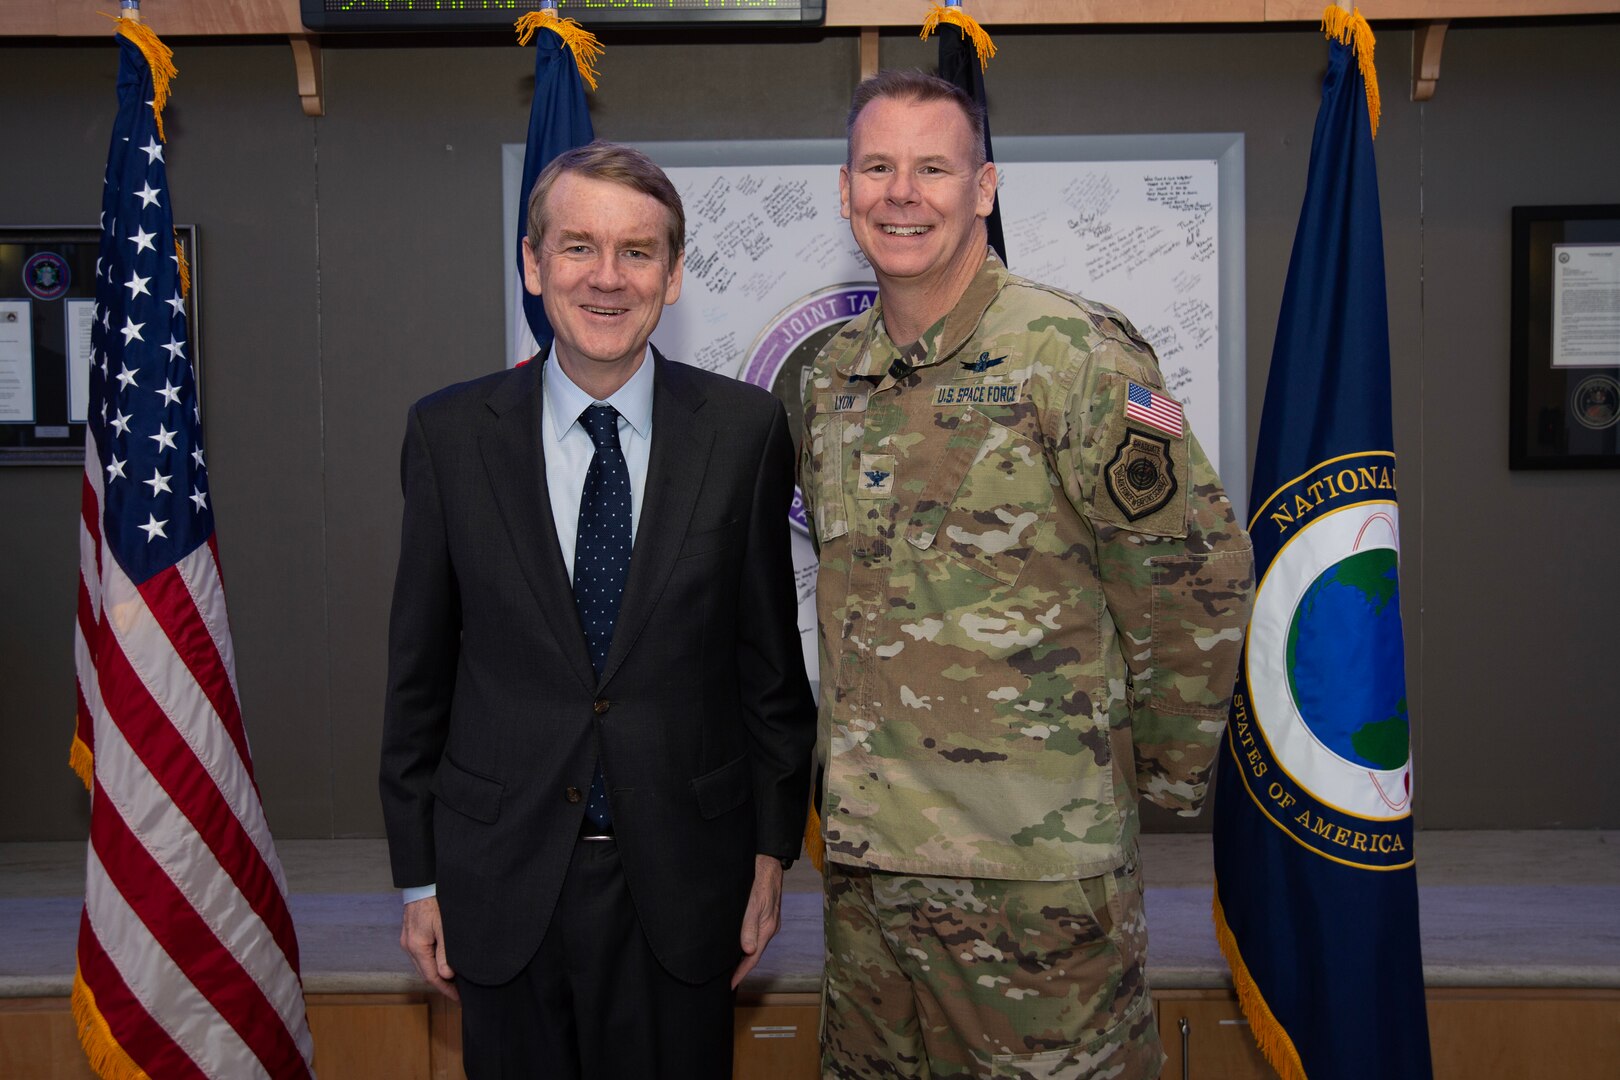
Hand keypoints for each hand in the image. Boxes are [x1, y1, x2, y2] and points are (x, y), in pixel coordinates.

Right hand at [400, 896, 458, 1000]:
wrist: (422, 883)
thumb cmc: (436, 902)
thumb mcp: (444, 928)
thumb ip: (446, 953)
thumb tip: (447, 975)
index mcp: (417, 946)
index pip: (432, 977)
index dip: (446, 989)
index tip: (459, 998)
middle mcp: (408, 946)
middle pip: (425, 973)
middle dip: (441, 984)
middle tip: (458, 992)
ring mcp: (407, 940)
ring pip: (422, 964)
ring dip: (436, 973)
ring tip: (453, 980)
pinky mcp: (409, 934)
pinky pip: (420, 954)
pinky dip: (430, 962)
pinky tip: (442, 962)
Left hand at [732, 854, 784, 989]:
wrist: (768, 860)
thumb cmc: (760, 878)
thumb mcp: (754, 902)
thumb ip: (750, 926)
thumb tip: (747, 950)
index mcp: (767, 927)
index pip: (753, 957)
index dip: (741, 972)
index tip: (730, 985)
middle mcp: (768, 926)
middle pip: (753, 953)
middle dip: (741, 967)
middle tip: (726, 980)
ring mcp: (766, 920)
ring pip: (752, 943)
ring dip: (742, 956)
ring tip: (729, 966)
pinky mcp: (762, 913)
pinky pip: (752, 933)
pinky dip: (744, 943)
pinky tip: (735, 943)